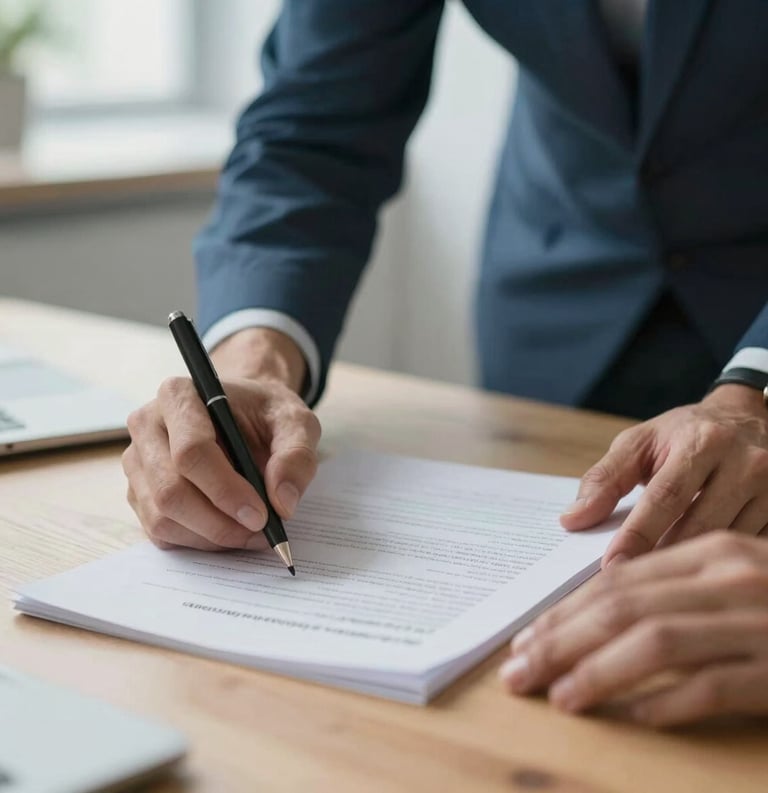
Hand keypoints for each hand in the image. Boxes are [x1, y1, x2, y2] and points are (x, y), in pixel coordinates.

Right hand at [122, 328, 320, 550]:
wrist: (246, 414)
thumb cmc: (265, 414)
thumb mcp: (296, 422)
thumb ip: (296, 456)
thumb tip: (283, 503)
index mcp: (179, 395)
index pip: (191, 451)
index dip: (226, 490)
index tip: (260, 515)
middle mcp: (148, 426)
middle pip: (170, 491)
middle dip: (220, 522)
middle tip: (261, 532)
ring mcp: (138, 462)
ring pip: (162, 517)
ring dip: (211, 536)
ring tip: (250, 532)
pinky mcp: (139, 492)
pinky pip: (160, 532)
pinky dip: (199, 541)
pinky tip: (229, 530)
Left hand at [499, 532, 767, 726]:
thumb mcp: (730, 580)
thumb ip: (673, 591)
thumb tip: (598, 619)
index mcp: (713, 551)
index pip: (618, 582)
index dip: (565, 613)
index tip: (527, 641)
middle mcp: (733, 575)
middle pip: (625, 607)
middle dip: (561, 641)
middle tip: (519, 673)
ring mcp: (761, 620)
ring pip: (657, 642)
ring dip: (598, 671)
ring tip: (558, 696)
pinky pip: (715, 685)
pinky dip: (668, 702)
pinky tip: (633, 717)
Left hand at [561, 384, 767, 566]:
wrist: (747, 416)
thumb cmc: (684, 433)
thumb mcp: (640, 443)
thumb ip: (605, 479)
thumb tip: (572, 519)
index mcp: (703, 441)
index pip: (666, 495)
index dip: (638, 534)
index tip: (612, 565)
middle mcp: (746, 463)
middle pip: (699, 524)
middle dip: (661, 557)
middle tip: (629, 584)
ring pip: (726, 542)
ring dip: (690, 567)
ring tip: (656, 588)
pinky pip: (749, 546)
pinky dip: (718, 566)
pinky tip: (693, 576)